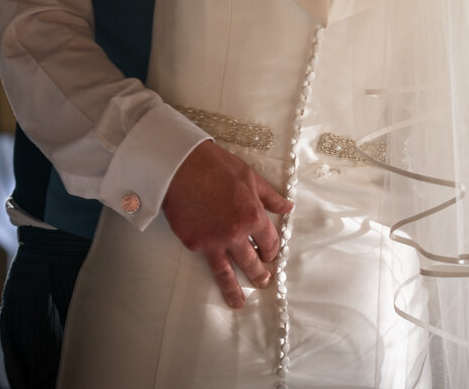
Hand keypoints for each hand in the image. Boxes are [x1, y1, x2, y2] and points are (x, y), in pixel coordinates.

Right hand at [162, 140, 292, 308]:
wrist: (181, 166)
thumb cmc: (217, 166)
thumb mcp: (251, 178)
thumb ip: (270, 197)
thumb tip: (288, 208)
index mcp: (253, 216)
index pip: (270, 243)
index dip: (272, 251)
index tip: (270, 255)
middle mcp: (235, 234)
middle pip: (251, 263)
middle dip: (259, 275)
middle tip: (262, 282)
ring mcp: (212, 241)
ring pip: (227, 273)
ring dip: (234, 290)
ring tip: (239, 303)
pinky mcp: (192, 243)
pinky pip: (204, 257)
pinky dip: (210, 262)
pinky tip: (212, 267)